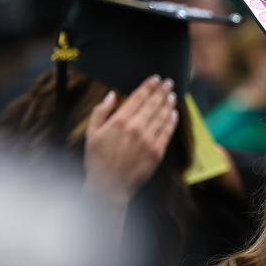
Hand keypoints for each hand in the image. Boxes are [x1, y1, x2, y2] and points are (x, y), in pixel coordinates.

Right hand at [83, 75, 178, 204]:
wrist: (109, 186)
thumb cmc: (97, 160)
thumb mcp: (91, 133)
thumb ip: (100, 112)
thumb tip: (111, 95)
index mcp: (120, 121)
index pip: (138, 97)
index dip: (148, 86)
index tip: (155, 78)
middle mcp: (136, 128)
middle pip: (153, 104)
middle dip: (162, 91)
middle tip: (168, 82)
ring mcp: (148, 140)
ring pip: (162, 116)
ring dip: (168, 103)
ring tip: (172, 95)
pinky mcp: (157, 152)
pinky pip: (167, 132)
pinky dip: (171, 121)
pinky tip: (174, 114)